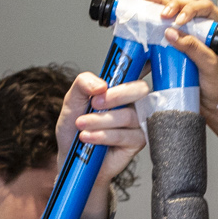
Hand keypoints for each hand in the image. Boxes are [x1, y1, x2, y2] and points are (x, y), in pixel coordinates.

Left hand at [57, 73, 149, 218]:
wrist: (71, 159)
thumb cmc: (74, 129)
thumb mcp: (72, 101)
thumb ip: (83, 84)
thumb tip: (101, 85)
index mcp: (120, 87)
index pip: (140, 68)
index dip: (146, 61)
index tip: (140, 59)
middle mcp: (133, 103)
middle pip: (140, 89)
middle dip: (117, 95)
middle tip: (95, 103)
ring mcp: (138, 123)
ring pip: (129, 115)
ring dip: (101, 120)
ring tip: (81, 125)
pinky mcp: (137, 142)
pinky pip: (126, 136)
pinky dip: (104, 136)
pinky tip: (89, 138)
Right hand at [140, 0, 217, 156]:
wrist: (213, 108)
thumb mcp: (209, 65)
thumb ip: (193, 47)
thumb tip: (172, 32)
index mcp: (215, 30)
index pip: (203, 9)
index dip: (189, 10)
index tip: (178, 21)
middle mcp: (200, 31)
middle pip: (184, 8)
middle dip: (169, 5)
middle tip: (161, 12)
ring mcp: (186, 39)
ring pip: (171, 18)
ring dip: (157, 8)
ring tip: (145, 0)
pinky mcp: (173, 50)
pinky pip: (161, 36)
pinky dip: (150, 29)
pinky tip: (141, 22)